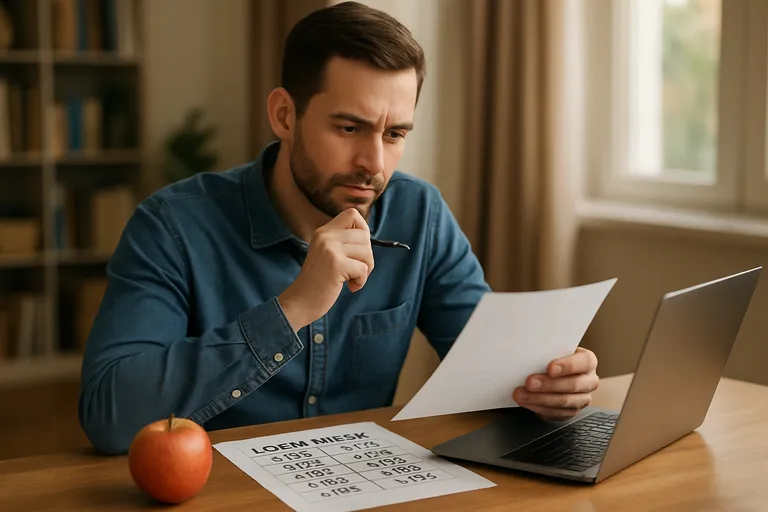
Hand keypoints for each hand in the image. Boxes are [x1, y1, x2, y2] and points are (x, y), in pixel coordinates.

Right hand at [279, 208, 373, 330]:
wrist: (300, 302)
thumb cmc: (319, 282)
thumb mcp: (328, 254)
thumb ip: (343, 242)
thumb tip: (367, 235)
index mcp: (323, 231)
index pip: (353, 214)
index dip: (362, 230)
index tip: (357, 249)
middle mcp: (325, 236)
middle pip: (364, 235)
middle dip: (366, 256)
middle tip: (355, 269)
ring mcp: (330, 248)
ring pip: (367, 252)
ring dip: (365, 270)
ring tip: (351, 279)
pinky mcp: (336, 264)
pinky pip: (363, 268)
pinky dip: (361, 281)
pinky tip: (350, 286)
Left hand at [513, 347, 598, 421]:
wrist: (556, 372)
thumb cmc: (554, 358)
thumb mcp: (554, 350)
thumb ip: (548, 351)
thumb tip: (530, 352)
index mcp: (588, 361)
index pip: (584, 362)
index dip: (568, 366)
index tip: (550, 368)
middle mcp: (589, 381)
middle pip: (573, 384)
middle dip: (549, 384)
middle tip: (529, 382)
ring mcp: (582, 398)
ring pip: (563, 401)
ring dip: (539, 398)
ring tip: (521, 394)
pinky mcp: (571, 411)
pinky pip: (556, 412)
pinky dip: (538, 407)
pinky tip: (526, 402)